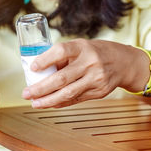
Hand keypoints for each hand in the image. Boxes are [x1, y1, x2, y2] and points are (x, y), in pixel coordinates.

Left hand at [22, 39, 149, 108]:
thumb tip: (38, 70)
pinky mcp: (99, 92)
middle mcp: (90, 63)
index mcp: (82, 47)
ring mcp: (96, 79)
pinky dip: (60, 102)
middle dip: (41, 88)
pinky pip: (76, 99)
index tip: (32, 67)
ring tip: (35, 103)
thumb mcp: (81, 47)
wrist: (124, 62)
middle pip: (62, 78)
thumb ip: (63, 57)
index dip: (45, 59)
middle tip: (26, 93)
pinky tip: (50, 103)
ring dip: (48, 100)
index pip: (61, 51)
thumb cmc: (96, 52)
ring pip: (68, 93)